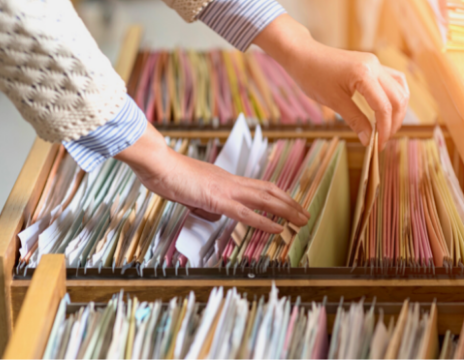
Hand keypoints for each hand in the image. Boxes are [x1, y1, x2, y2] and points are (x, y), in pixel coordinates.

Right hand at [115, 123, 309, 233]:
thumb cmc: (169, 175)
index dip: (277, 196)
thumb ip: (204, 201)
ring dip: (286, 211)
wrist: (158, 163)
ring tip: (301, 220)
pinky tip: (278, 229)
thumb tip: (212, 212)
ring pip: (265, 200)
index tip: (289, 205)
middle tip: (305, 214)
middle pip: (269, 191)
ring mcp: (226, 189)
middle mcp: (231, 182)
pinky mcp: (217, 199)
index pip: (258, 187)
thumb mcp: (191, 191)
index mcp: (225, 180)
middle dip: (290, 203)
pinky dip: (265, 222)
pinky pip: (246, 213)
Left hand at [254, 14, 409, 149]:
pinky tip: (388, 110)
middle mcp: (375, 66)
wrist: (303, 55)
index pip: (384, 106)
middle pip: (398, 98)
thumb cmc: (313, 76)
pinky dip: (394, 97)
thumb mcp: (333, 101)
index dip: (384, 129)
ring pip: (400, 88)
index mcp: (364, 74)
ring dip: (397, 110)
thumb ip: (354, 120)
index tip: (378, 145)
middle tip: (382, 140)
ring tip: (387, 127)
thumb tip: (368, 139)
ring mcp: (375, 63)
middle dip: (394, 122)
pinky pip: (393, 80)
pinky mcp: (372, 65)